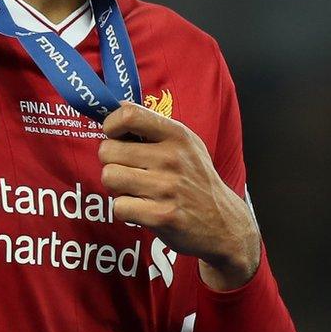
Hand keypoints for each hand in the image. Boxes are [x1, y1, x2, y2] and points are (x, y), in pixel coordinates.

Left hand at [99, 102, 260, 289]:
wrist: (222, 223)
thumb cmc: (197, 180)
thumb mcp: (187, 145)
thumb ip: (154, 126)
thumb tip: (117, 108)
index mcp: (177, 135)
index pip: (129, 115)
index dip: (111, 125)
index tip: (114, 136)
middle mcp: (172, 158)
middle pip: (108, 150)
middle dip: (112, 162)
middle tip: (129, 171)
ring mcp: (167, 187)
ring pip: (109, 177)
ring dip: (117, 187)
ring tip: (135, 190)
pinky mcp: (161, 216)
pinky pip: (118, 206)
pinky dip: (125, 210)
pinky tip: (142, 209)